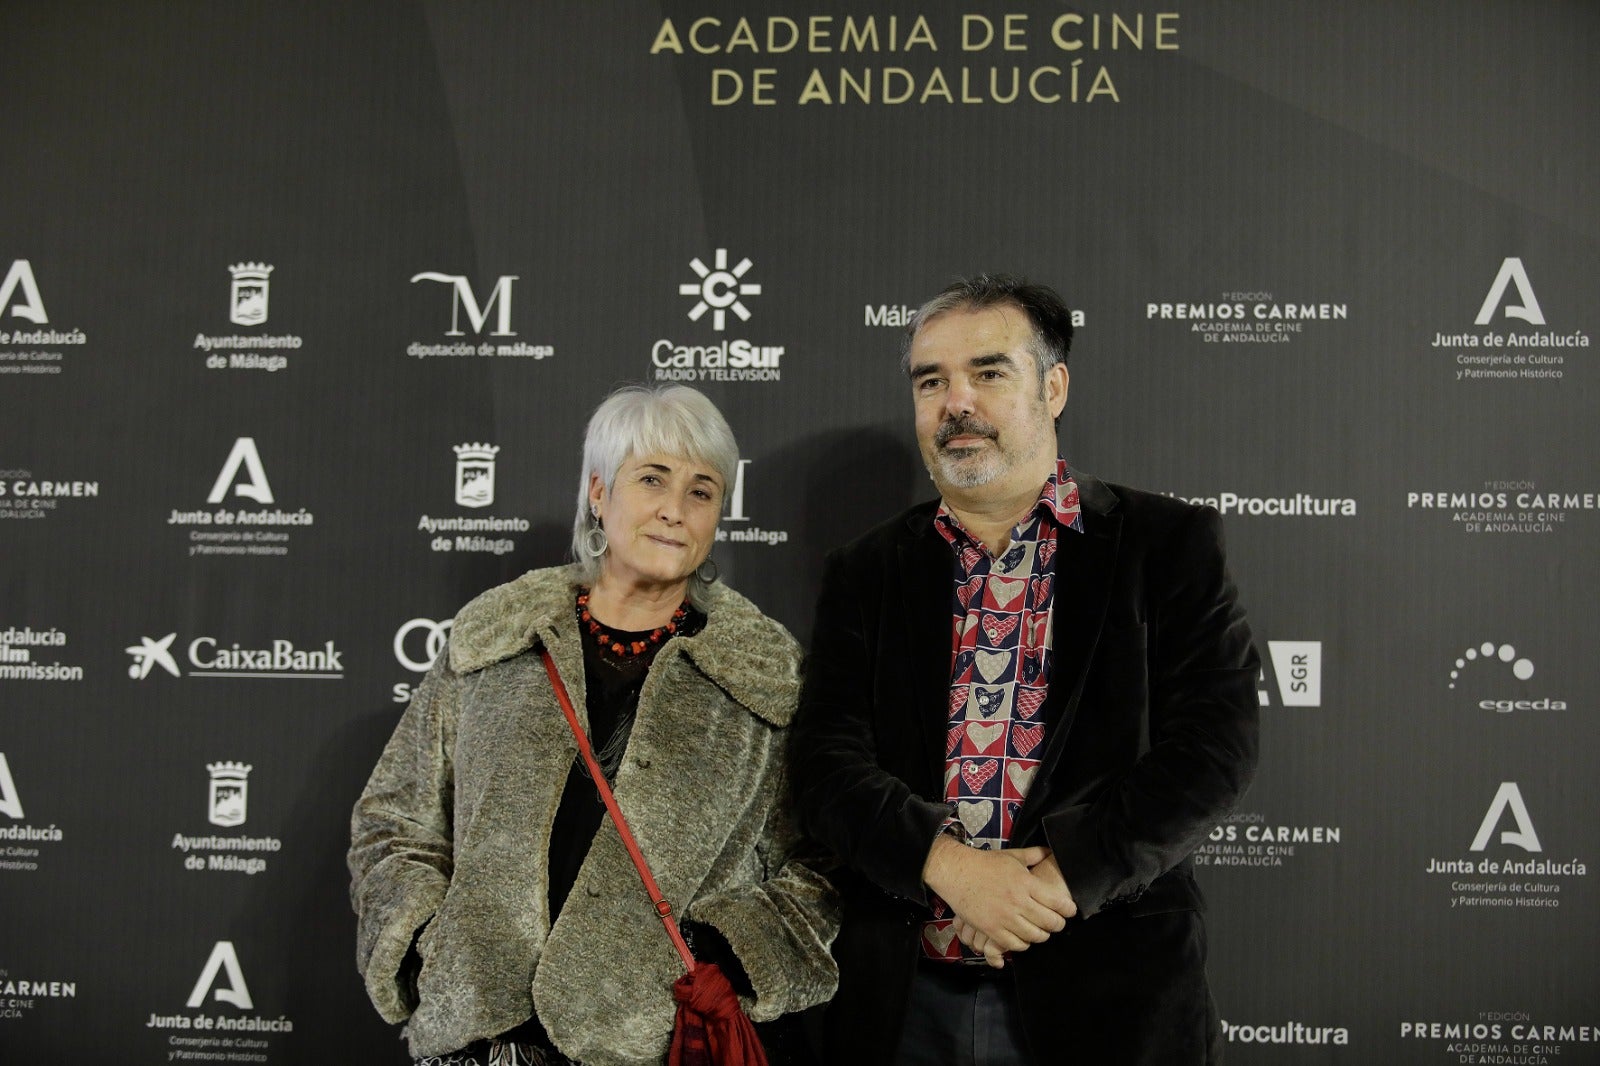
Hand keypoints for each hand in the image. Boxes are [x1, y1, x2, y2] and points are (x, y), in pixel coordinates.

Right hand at [924, 839, 1072, 962]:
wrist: (956, 872)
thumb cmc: (984, 863)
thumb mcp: (1012, 855)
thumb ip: (1033, 855)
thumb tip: (1048, 852)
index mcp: (1025, 882)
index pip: (1057, 903)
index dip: (1068, 909)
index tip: (1070, 911)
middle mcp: (1018, 901)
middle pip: (1050, 923)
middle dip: (1058, 925)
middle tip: (1057, 923)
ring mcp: (1004, 917)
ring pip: (1035, 936)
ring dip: (1041, 935)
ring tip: (1040, 931)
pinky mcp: (992, 929)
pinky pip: (1015, 945)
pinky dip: (1023, 944)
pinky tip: (1023, 938)